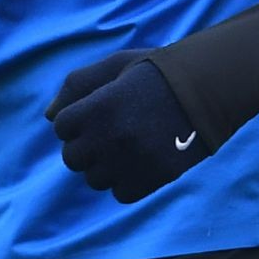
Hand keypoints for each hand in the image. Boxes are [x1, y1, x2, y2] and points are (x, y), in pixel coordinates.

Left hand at [47, 50, 204, 202]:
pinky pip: (121, 193)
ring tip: (127, 145)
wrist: (209, 86)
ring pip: (95, 179)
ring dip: (105, 165)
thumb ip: (77, 85)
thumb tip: (49, 117)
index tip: (97, 111)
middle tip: (110, 131)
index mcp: (99, 106)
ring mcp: (132, 160)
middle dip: (86, 145)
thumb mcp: (115, 65)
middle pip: (73, 158)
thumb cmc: (158, 72)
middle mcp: (111, 137)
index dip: (76, 119)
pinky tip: (140, 160)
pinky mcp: (154, 177)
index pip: (61, 127)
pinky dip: (126, 181)